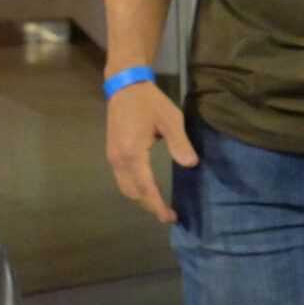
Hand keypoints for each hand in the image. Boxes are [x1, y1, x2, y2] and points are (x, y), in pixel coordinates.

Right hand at [105, 81, 197, 222]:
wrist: (125, 87)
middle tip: (168, 215)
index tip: (169, 217)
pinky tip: (147, 189)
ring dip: (141, 199)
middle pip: (132, 192)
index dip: (157, 204)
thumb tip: (190, 164)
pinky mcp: (113, 153)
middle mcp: (118, 160)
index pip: (145, 187)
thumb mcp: (171, 119)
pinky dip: (135, 189)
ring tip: (159, 206)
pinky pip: (122, 179)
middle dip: (149, 205)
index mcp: (132, 154)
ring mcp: (113, 158)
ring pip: (125, 187)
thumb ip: (179, 142)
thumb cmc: (149, 102)